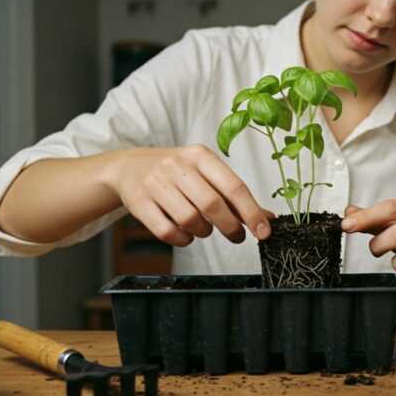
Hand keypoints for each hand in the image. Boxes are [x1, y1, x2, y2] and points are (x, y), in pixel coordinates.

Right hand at [102, 144, 272, 246]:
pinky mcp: (139, 203)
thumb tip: (266, 218)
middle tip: (237, 236)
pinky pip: (168, 232)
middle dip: (230, 227)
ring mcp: (156, 184)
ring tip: (204, 228)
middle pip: (212, 204)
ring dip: (204, 232)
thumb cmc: (176, 172)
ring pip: (190, 220)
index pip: (233, 186)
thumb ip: (233, 194)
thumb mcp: (205, 172)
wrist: (128, 167)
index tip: (264, 231)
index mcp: (200, 156)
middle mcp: (177, 166)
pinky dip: (183, 240)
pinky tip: (186, 234)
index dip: (252, 212)